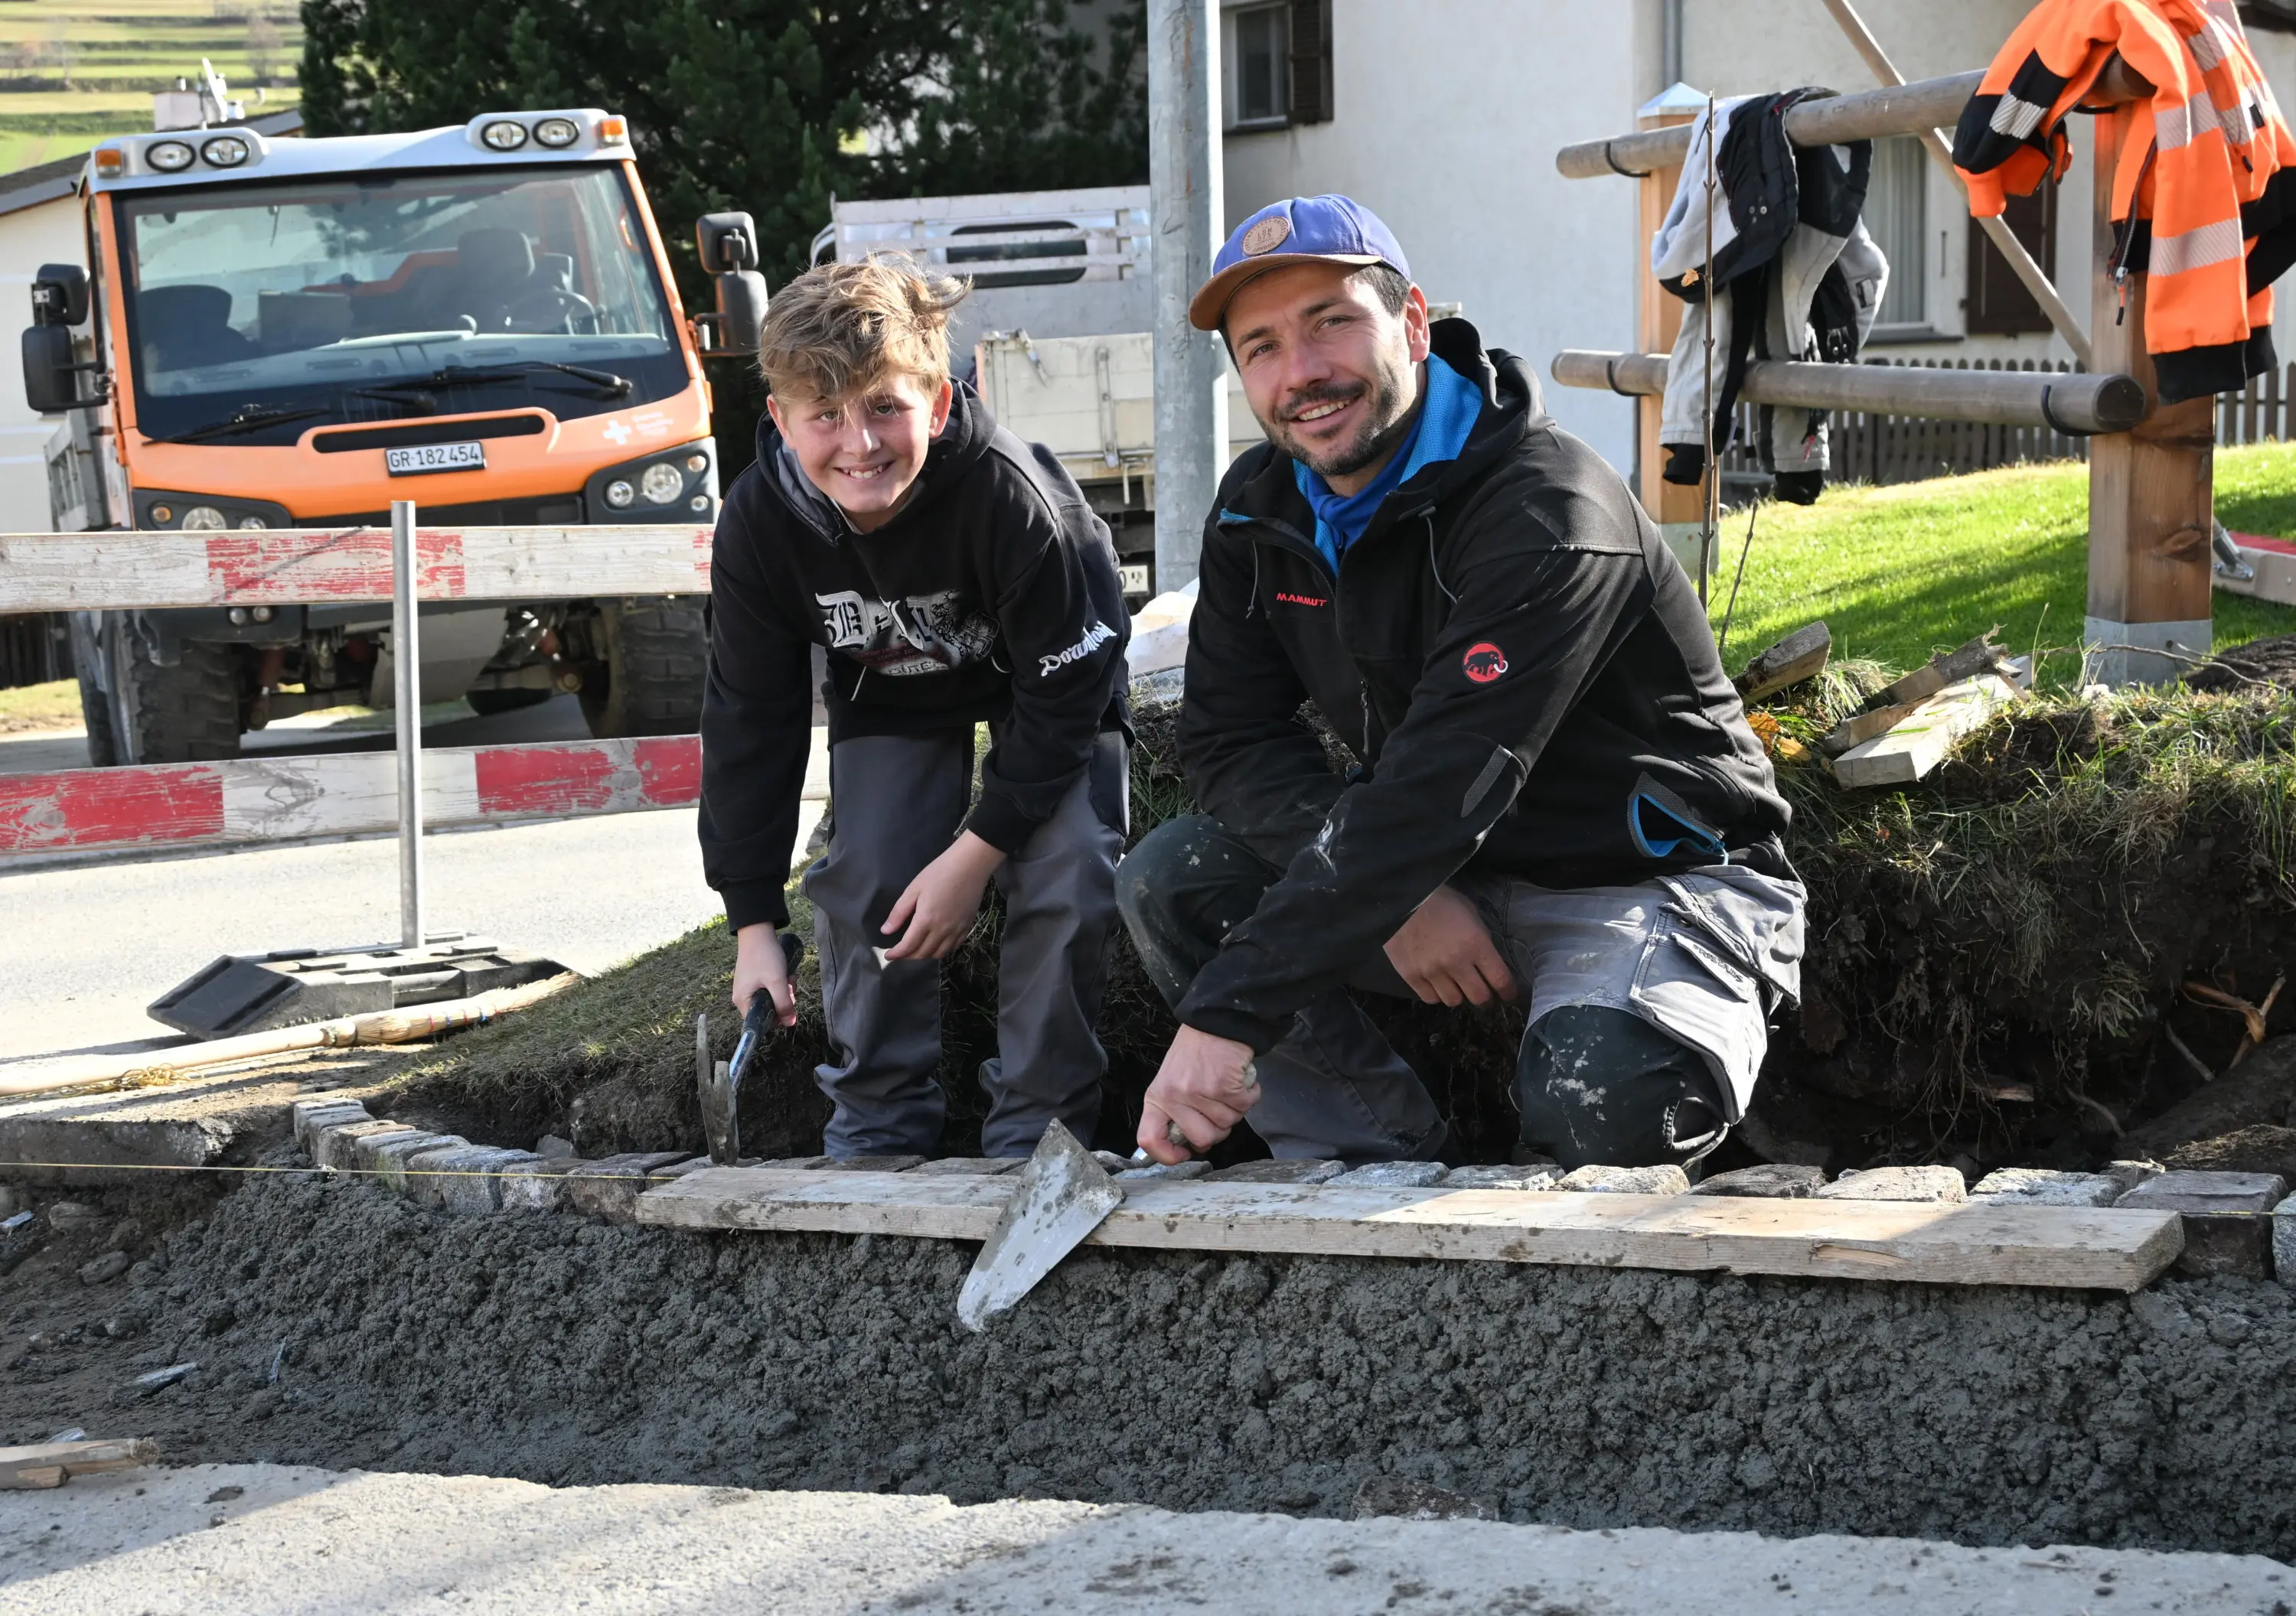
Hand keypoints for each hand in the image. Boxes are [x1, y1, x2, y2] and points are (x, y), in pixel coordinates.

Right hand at [733, 922, 796, 1026]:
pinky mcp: (755, 979)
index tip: (786, 1004)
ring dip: (784, 990)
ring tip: (788, 977)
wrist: (757, 931)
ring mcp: (749, 987)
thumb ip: (783, 1004)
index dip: (777, 1017)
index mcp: (742, 1001)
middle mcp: (743, 997)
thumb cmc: (764, 956)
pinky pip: (770, 988)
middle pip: (768, 1010)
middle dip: (783, 1000)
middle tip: (789, 986)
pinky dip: (780, 983)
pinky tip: (785, 973)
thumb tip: (790, 1023)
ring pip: (772, 998)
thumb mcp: (777, 982)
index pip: (761, 1022)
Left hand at [882, 831, 1006, 961]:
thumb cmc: (939, 872)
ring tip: (916, 950)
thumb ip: (899, 912)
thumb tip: (885, 931)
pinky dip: (941, 951)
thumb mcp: (914, 889)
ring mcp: (957, 930)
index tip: (887, 955)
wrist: (971, 865)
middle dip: (908, 956)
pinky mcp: (967, 927)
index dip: (896, 954)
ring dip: (925, 956)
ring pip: (939, 954)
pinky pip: (953, 947)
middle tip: (900, 952)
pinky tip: (936, 944)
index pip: (908, 946)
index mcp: (926, 920)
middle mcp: (942, 930)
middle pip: (923, 953)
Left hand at [1138, 1026, 1260, 1161]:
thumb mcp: (1171, 1082)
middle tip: (1219, 1109)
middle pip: (1202, 1139)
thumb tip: (1189, 1146)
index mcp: (1156, 1098)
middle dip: (1218, 1129)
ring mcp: (1199, 1093)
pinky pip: (1245, 1107)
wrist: (1214, 1023)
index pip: (1149, 1139)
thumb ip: (1176, 1112)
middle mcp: (1174, 1098)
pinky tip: (1241, 1081)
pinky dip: (1249, 1096)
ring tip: (1228, 1088)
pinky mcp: (1223, 1086)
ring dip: (1235, 1108)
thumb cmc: (1194, 1054)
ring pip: (1228, 1124)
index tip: (1185, 1153)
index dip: (1167, 1156)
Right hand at [1384, 884, 1516, 1006]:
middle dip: (1485, 997)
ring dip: (1459, 995)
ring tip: (1456, 986)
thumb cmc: (1439, 901)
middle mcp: (1456, 962)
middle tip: (1483, 992)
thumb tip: (1487, 959)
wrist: (1400, 899)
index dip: (1508, 991)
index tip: (1508, 994)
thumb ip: (1481, 938)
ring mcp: (1432, 972)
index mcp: (1475, 944)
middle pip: (1479, 997)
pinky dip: (1437, 994)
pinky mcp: (1411, 976)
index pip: (1500, 979)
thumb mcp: (1470, 913)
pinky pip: (1431, 998)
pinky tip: (1437, 984)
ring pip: (1454, 1001)